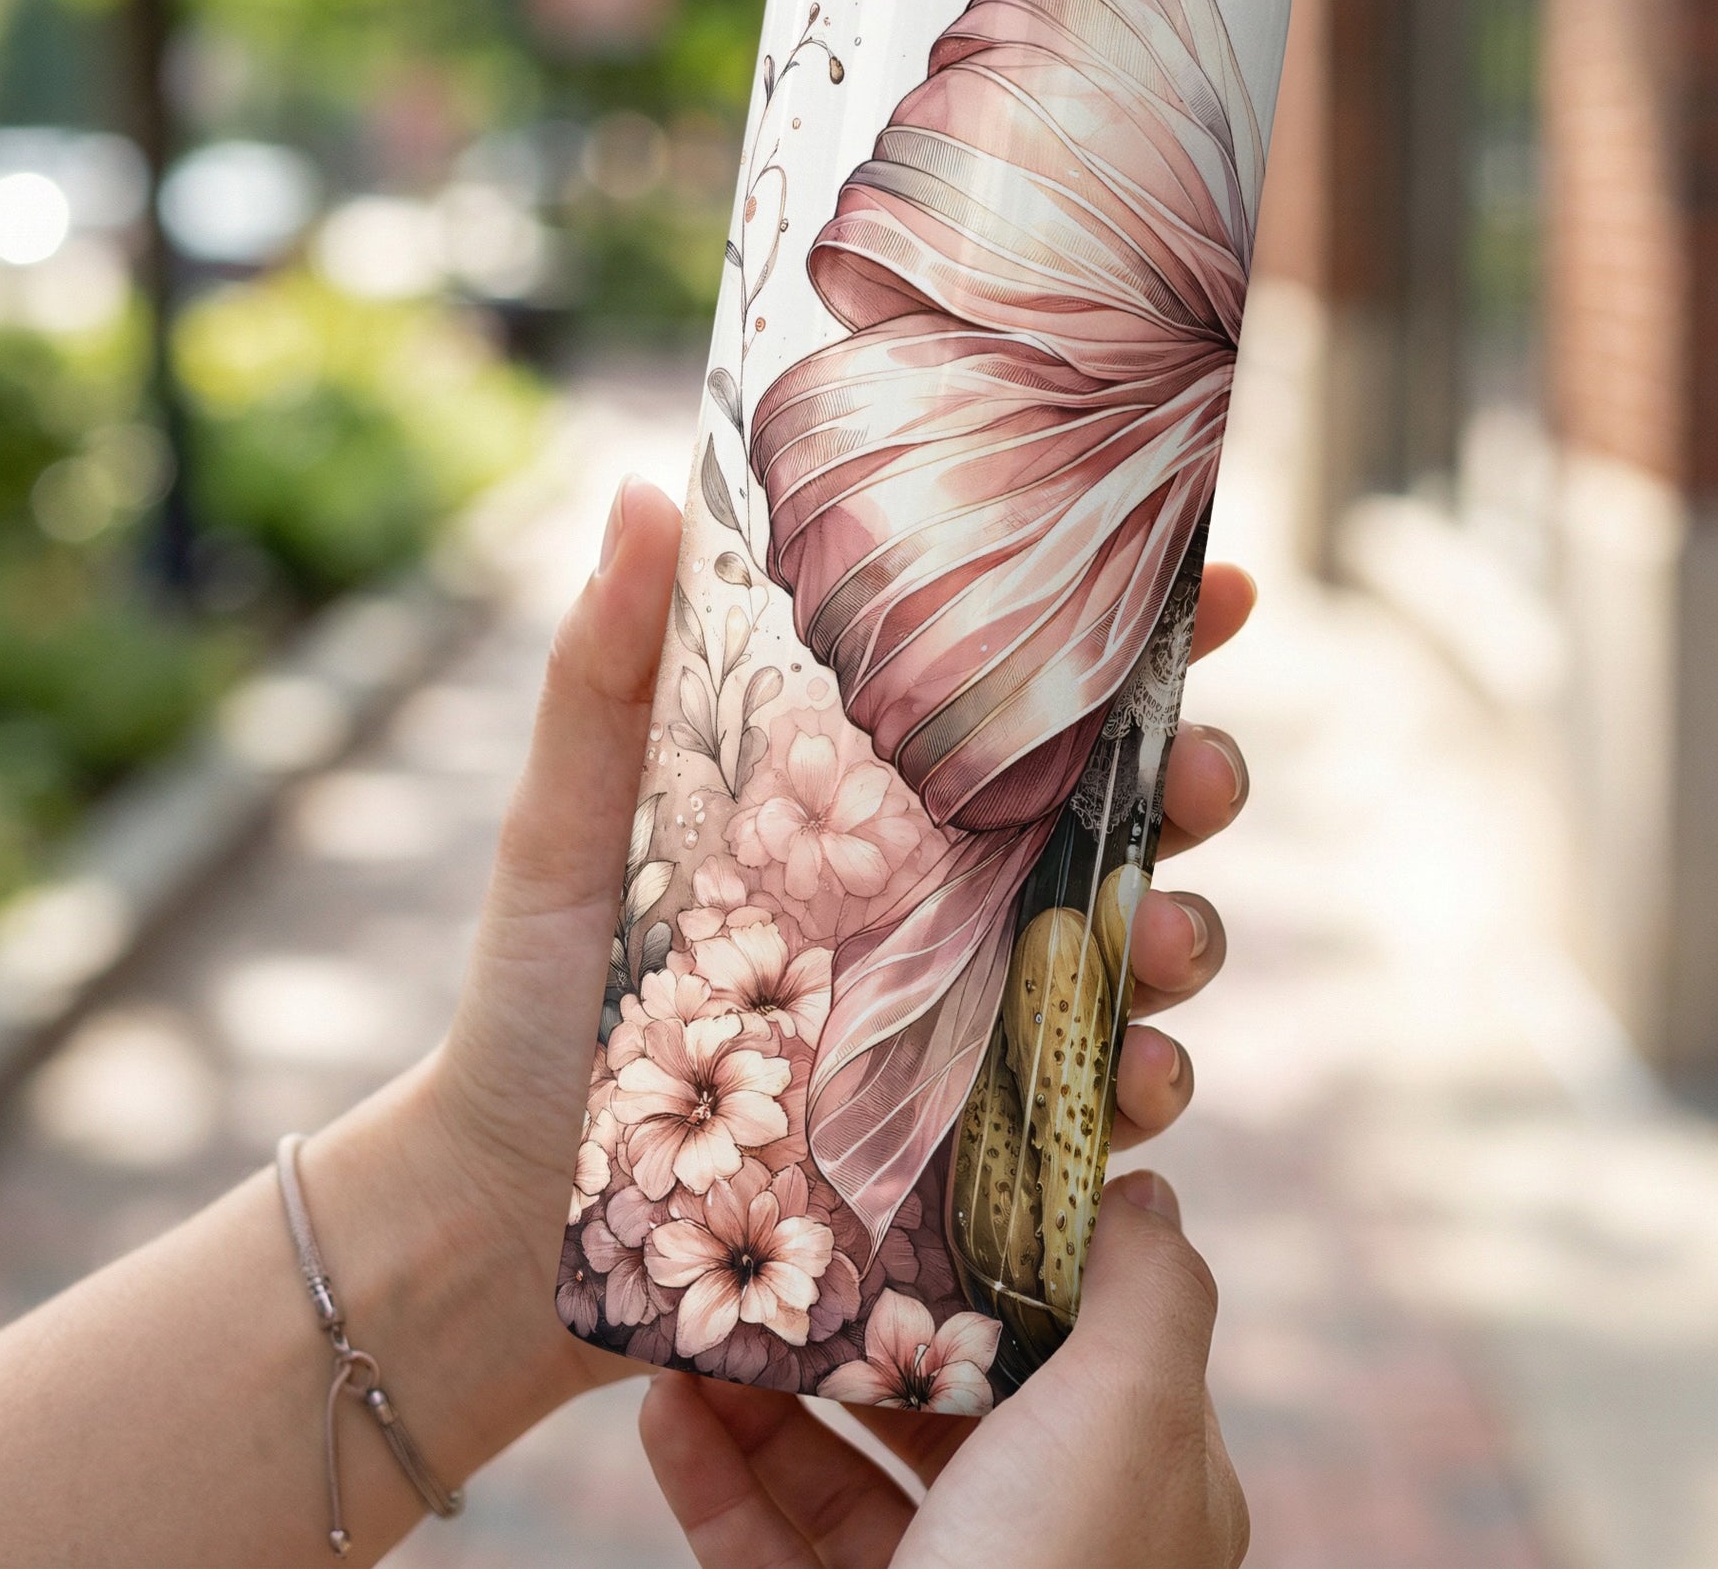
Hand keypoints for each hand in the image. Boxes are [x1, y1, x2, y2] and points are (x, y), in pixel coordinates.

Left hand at [323, 473, 1255, 1416]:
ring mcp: (972, 1037)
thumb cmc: (533, 1008)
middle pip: (1121, 827)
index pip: (1029, 714)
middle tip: (1199, 772)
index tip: (1210, 586)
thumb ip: (604, 673)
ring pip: (1134, 966)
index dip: (1137, 648)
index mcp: (880, 814)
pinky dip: (1142, 1117)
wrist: (507, 1227)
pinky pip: (1094, 1135)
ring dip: (1183, 941)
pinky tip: (1135, 1104)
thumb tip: (644, 491)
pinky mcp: (972, 1166)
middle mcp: (950, 911)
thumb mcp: (567, 831)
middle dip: (1197, 784)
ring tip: (1159, 944)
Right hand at [636, 1171, 1247, 1568]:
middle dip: (855, 1320)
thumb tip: (1147, 1191)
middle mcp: (1043, 1542)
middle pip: (940, 1400)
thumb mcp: (1135, 1414)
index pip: (1075, 1342)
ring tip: (701, 1311)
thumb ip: (1152, 1293)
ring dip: (761, 1391)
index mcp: (1137, 1486)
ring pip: (839, 1474)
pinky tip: (664, 1406)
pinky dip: (711, 1476)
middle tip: (786, 1238)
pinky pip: (762, 1550)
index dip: (1004, 1261)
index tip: (920, 1182)